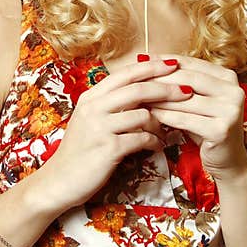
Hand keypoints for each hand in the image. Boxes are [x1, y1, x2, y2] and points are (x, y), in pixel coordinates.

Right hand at [39, 58, 193, 209]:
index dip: (151, 67)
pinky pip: (141, 139)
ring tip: (165, 131)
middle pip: (138, 89)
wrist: (59, 181)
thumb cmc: (79, 150)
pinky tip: (157, 147)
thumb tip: (143, 91)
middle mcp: (94, 108)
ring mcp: (100, 128)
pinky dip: (154, 142)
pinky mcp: (108, 149)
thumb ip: (111, 104)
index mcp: (90, 97)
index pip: (126, 74)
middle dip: (167, 89)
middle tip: (187, 91)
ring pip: (143, 114)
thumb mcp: (89, 120)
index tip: (173, 64)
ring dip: (161, 123)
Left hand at [145, 53, 246, 181]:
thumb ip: (178, 81)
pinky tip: (151, 114)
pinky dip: (166, 116)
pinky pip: (186, 119)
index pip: (191, 63)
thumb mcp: (195, 99)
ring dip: (160, 97)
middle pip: (189, 79)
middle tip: (135, 78)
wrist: (227, 160)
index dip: (165, 60)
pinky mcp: (222, 130)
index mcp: (229, 77)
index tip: (141, 58)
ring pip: (186, 100)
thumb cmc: (206, 125)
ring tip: (139, 96)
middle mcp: (234, 90)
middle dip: (160, 78)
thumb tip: (145, 60)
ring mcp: (231, 110)